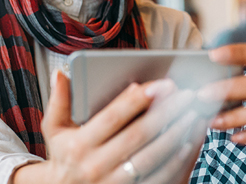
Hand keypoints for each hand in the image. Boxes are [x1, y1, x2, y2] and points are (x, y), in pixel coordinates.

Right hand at [14, 71, 206, 183]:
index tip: (161, 84)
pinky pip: (156, 178)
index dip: (138, 100)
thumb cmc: (64, 156)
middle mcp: (94, 166)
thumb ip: (59, 101)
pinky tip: (187, 142)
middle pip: (137, 135)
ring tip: (191, 114)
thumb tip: (61, 72)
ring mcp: (112, 183)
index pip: (112, 117)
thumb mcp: (54, 130)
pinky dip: (174, 160)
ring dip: (174, 134)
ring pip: (150, 157)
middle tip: (185, 95)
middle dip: (165, 112)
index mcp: (78, 145)